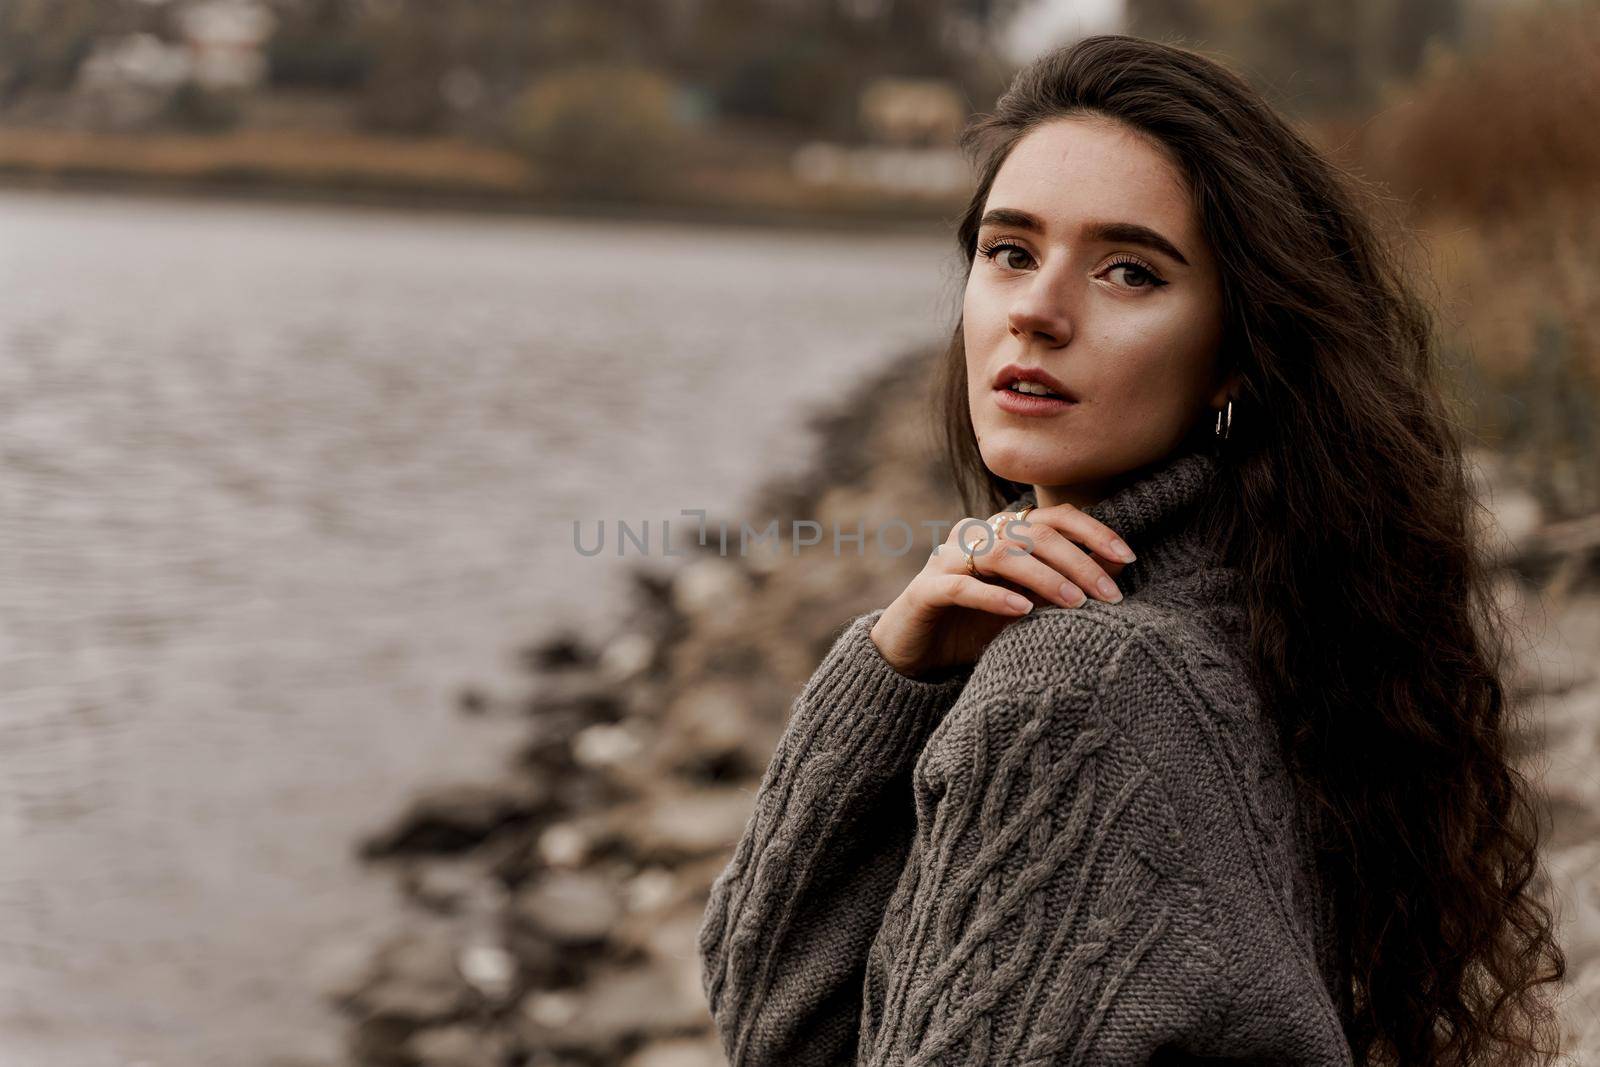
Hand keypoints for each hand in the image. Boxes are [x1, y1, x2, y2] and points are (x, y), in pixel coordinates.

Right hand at [869, 503, 1135, 678]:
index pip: (1053, 516)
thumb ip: (1064, 581)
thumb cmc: (977, 626)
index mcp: (1002, 532)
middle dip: (1079, 561)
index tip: (1128, 557)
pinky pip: (962, 586)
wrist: (916, 655)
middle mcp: (975, 536)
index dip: (1093, 531)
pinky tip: (1022, 610)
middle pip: (1034, 533)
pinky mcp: (926, 591)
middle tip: (1110, 595)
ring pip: (1002, 553)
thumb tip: (1117, 565)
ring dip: (1044, 577)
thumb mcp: (1030, 603)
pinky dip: (995, 596)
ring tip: (1075, 603)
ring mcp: (947, 560)